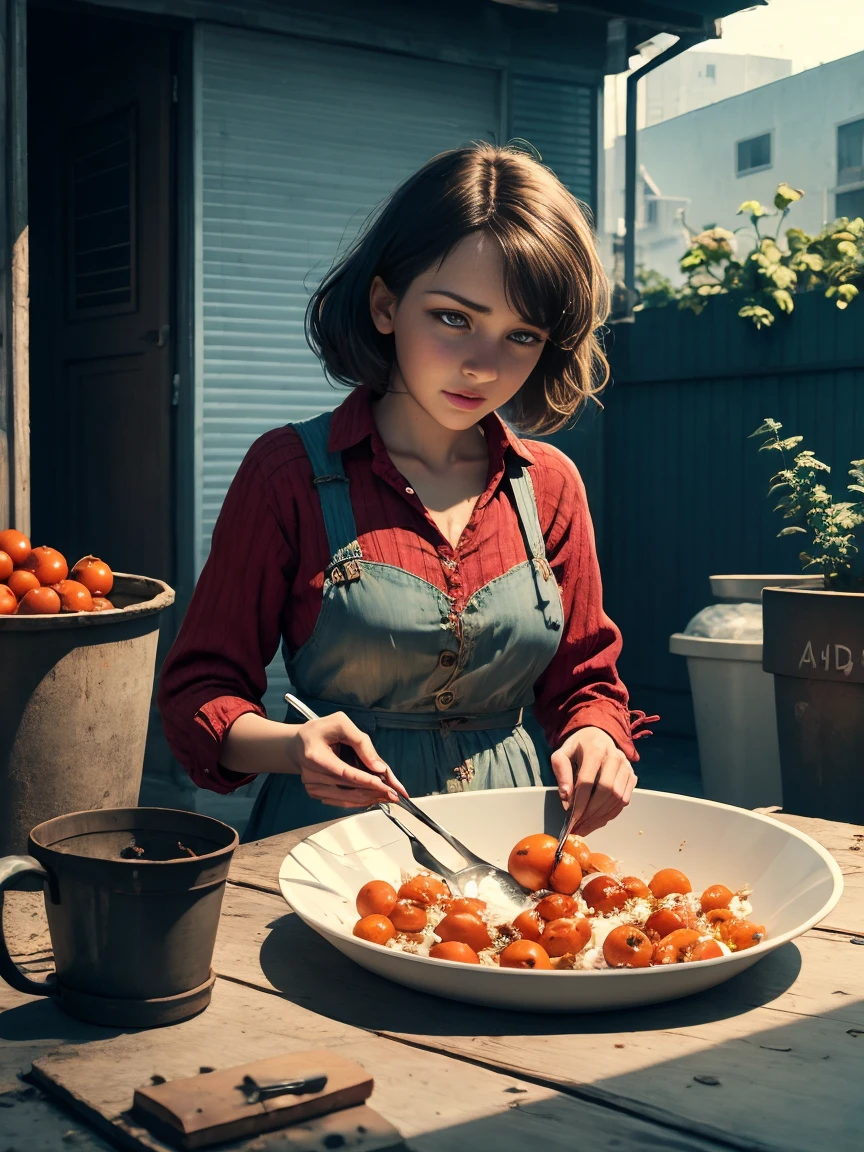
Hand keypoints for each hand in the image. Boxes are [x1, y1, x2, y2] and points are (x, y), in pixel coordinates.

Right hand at [286, 712, 407, 808]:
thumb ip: (361, 742)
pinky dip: (359, 801)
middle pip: (348, 788)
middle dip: (374, 791)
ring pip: (346, 799)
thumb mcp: (340, 723)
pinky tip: (373, 798)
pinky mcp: (316, 794)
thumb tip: (379, 767)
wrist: (297, 744)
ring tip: (389, 796)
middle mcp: (311, 775)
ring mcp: (312, 787)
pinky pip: (341, 802)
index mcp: (315, 756)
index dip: (367, 781)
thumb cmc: (320, 730)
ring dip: (369, 799)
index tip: (386, 786)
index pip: (345, 773)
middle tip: (396, 794)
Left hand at [550, 726, 636, 837]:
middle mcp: (615, 757)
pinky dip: (612, 813)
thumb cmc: (578, 746)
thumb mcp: (562, 753)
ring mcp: (626, 767)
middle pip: (606, 791)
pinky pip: (625, 800)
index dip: (580, 802)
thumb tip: (567, 797)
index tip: (572, 818)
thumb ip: (561, 772)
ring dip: (602, 816)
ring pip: (618, 798)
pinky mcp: (632, 776)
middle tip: (579, 825)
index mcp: (595, 749)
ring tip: (587, 827)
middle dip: (592, 812)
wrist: (598, 734)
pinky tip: (599, 819)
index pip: (588, 781)